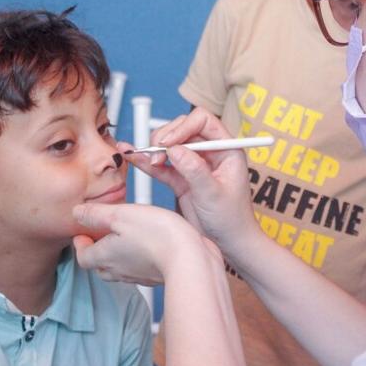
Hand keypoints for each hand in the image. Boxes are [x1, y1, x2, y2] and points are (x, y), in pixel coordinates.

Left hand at [72, 202, 213, 285]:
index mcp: (105, 256)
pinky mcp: (156, 275)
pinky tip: (148, 245)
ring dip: (117, 255)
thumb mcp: (121, 215)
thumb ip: (97, 214)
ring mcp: (138, 276)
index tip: (82, 232)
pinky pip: (140, 269)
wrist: (189, 259)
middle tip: (101, 235)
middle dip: (97, 251)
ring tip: (124, 238)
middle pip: (100, 266)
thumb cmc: (156, 234)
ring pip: (120, 269)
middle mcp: (119, 270)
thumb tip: (77, 212)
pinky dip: (137, 258)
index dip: (80, 244)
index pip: (82, 257)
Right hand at [121, 107, 260, 258]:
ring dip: (155, 149)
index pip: (203, 121)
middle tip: (156, 154)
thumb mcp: (213, 194)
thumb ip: (194, 170)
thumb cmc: (232, 220)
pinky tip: (133, 156)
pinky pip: (162, 165)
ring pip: (170, 144)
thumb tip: (175, 149)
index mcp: (226, 148)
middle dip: (166, 138)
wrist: (229, 244)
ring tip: (148, 160)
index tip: (167, 143)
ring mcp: (194, 164)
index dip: (183, 127)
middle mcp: (210, 152)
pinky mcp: (181, 178)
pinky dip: (147, 161)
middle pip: (183, 129)